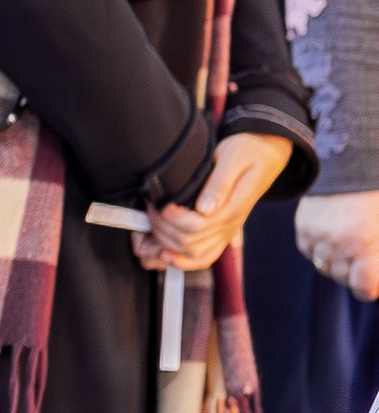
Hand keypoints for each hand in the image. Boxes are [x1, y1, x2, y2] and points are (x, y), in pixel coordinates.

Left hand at [134, 129, 293, 273]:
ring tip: (148, 229)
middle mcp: (230, 225)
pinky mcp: (222, 234)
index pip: (196, 226)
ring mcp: (227, 232)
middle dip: (162, 229)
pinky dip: (182, 261)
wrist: (265, 155)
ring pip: (194, 256)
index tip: (159, 203)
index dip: (171, 219)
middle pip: (189, 243)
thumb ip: (220, 184)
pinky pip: (204, 258)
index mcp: (232, 208)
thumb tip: (205, 209)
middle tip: (150, 209)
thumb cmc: (246, 151)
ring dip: (165, 246)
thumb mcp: (233, 158)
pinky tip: (165, 255)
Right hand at [297, 189, 378, 299]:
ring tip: (348, 243)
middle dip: (354, 271)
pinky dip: (320, 248)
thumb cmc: (376, 196)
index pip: (363, 288)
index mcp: (365, 244)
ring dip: (336, 261)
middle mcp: (339, 243)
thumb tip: (374, 281)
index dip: (369, 286)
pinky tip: (332, 235)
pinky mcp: (303, 226)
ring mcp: (318, 235)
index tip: (372, 280)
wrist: (354, 161)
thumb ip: (376, 253)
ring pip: (324, 266)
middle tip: (362, 255)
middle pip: (342, 278)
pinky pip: (310, 251)